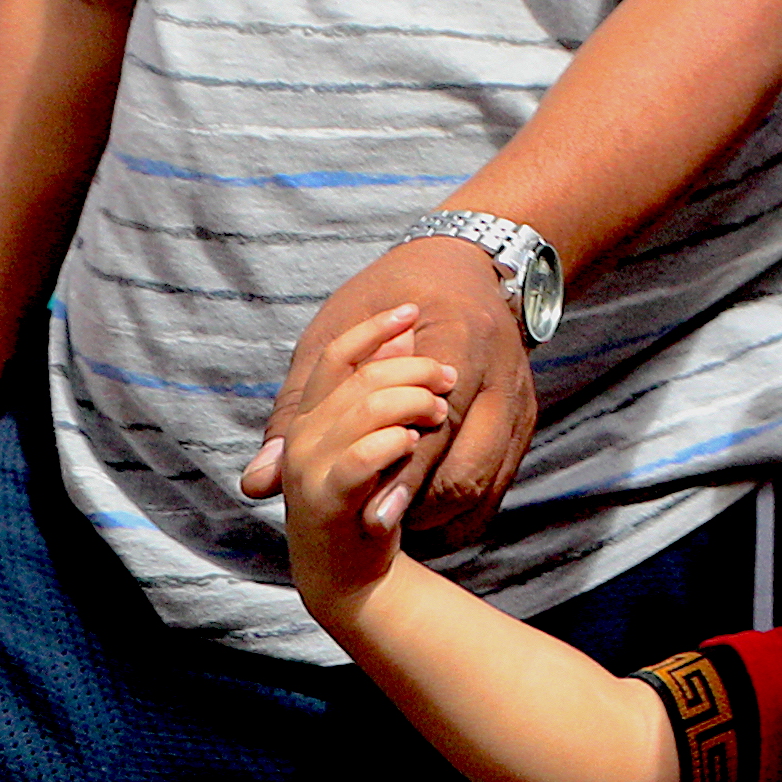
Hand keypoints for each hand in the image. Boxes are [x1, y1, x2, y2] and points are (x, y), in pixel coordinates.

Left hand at [241, 238, 533, 540]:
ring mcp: (518, 403)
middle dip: (417, 505)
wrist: (471, 261)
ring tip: (388, 512)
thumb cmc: (394, 291)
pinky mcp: (522, 424)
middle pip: (466, 467)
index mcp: (460, 338)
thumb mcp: (337, 329)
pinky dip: (456, 511)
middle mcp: (500, 374)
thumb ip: (300, 408)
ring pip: (482, 485)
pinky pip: (495, 488)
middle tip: (369, 519)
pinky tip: (418, 510)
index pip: (438, 422)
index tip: (372, 520)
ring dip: (435, 514)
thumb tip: (258, 483)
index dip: (405, 475)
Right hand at [276, 306, 461, 622]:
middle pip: (362, 376)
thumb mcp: (375, 434)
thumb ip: (382, 386)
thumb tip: (404, 334)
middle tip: (448, 379)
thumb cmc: (364, 499)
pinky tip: (413, 445)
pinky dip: (393, 444)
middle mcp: (302, 436)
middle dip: (413, 371)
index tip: (412, 311)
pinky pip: (362, 456)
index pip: (338, 353)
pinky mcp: (323, 500)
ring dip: (411, 404)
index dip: (375, 329)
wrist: (346, 574)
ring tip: (437, 414)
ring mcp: (307, 467)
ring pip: (365, 408)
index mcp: (311, 414)